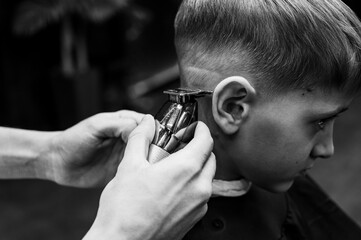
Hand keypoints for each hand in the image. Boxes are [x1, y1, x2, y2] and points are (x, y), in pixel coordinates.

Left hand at [41, 110, 143, 187]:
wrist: (58, 162)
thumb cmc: (73, 140)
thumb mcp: (97, 126)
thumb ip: (120, 124)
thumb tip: (143, 128)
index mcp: (124, 123)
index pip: (148, 125)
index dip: (152, 133)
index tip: (150, 143)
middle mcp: (127, 138)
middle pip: (151, 141)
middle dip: (154, 148)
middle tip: (150, 157)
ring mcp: (125, 155)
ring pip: (146, 157)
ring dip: (148, 162)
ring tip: (145, 168)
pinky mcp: (121, 170)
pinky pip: (136, 171)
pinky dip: (139, 174)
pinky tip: (138, 176)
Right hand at [83, 115, 215, 239]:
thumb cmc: (124, 209)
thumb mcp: (129, 165)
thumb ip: (141, 138)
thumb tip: (146, 123)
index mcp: (186, 169)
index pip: (206, 140)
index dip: (200, 129)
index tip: (194, 126)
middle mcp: (199, 188)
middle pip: (209, 158)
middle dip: (198, 148)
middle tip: (180, 146)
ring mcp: (199, 206)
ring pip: (206, 178)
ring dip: (196, 167)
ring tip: (172, 168)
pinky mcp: (194, 219)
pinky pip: (201, 195)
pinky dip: (192, 186)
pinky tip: (171, 188)